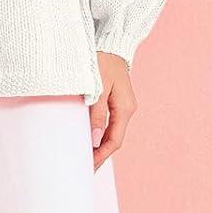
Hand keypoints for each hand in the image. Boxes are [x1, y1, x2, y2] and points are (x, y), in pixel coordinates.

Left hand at [89, 53, 135, 169]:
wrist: (111, 44)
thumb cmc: (103, 62)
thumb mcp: (98, 87)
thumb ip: (96, 114)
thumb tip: (94, 139)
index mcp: (125, 108)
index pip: (114, 141)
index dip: (101, 155)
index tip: (88, 166)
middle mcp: (127, 110)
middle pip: (114, 140)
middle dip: (100, 155)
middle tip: (85, 168)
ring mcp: (122, 106)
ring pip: (111, 133)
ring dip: (99, 146)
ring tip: (85, 158)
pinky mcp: (116, 102)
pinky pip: (109, 124)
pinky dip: (100, 134)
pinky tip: (90, 140)